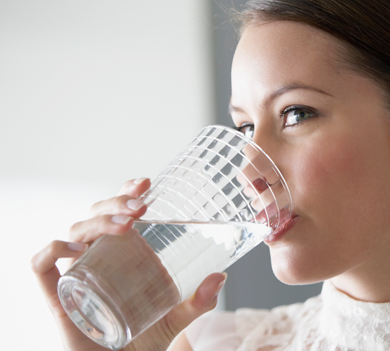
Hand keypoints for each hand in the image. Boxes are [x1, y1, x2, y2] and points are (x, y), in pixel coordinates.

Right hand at [31, 178, 226, 350]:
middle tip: (141, 206)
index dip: (126, 191)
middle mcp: (96, 257)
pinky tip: (76, 249)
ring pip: (74, 231)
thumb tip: (220, 278)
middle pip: (96, 215)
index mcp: (121, 254)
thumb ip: (197, 302)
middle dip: (116, 202)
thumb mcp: (174, 318)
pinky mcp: (58, 297)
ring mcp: (76, 274)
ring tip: (125, 224)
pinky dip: (52, 250)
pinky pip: (42, 265)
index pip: (117, 212)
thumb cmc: (142, 341)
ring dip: (98, 220)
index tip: (146, 182)